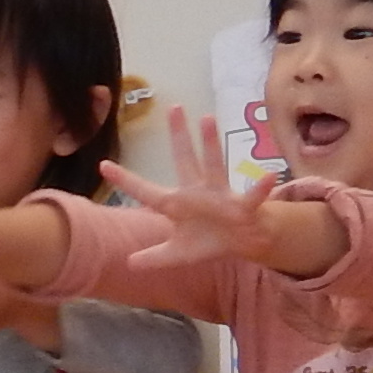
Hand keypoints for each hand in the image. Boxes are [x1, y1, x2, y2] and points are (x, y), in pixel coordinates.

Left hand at [95, 105, 302, 269]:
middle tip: (173, 107)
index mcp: (176, 203)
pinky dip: (261, 187)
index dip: (126, 181)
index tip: (103, 166)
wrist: (240, 243)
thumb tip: (128, 264)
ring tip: (207, 119)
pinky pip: (253, 195)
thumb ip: (154, 258)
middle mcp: (197, 191)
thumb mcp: (177, 254)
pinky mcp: (242, 205)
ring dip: (211, 143)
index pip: (145, 190)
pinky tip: (269, 176)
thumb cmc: (206, 241)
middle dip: (179, 136)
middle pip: (184, 159)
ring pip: (214, 165)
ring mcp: (220, 195)